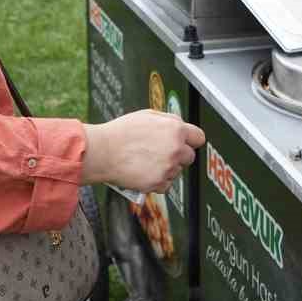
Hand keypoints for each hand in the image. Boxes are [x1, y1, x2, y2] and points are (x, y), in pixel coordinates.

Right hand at [82, 110, 205, 193]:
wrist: (102, 151)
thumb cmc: (121, 132)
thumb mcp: (148, 115)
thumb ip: (168, 121)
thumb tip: (180, 127)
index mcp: (175, 129)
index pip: (198, 138)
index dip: (191, 140)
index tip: (185, 143)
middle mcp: (176, 149)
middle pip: (189, 157)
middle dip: (178, 156)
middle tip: (161, 153)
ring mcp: (168, 167)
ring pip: (177, 171)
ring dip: (167, 169)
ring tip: (147, 161)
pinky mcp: (158, 182)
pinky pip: (166, 185)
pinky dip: (157, 182)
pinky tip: (144, 172)